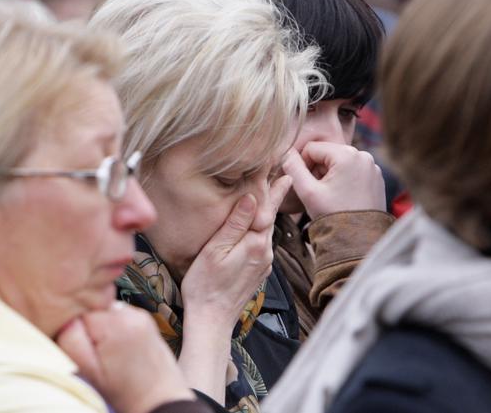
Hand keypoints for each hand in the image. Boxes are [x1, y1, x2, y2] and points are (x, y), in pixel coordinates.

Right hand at [57, 303, 193, 412]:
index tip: (88, 353)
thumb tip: (67, 319)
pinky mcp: (145, 319)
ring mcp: (140, 314)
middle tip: (101, 356)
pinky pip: (118, 316)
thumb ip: (72, 341)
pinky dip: (115, 329)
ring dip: (103, 329)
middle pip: (93, 309)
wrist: (158, 398)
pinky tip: (121, 348)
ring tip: (112, 354)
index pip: (79, 313)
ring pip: (104, 312)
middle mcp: (131, 313)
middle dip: (91, 330)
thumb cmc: (124, 391)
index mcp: (116, 324)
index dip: (77, 333)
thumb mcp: (90, 372)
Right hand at [180, 175, 291, 327]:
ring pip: (266, 232)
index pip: (268, 209)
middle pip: (270, 218)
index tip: (285, 171)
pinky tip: (255, 226)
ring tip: (269, 195)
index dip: (274, 189)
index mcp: (255, 244)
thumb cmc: (205, 285)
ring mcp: (263, 264)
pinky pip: (261, 244)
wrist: (211, 320)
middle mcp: (265, 253)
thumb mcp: (215, 250)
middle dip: (274, 197)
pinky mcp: (257, 272)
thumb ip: (234, 224)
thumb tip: (251, 198)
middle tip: (283, 176)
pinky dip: (260, 230)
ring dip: (267, 213)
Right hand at [282, 142, 385, 219]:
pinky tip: (340, 197)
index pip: (312, 148)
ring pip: (339, 162)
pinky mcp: (376, 178)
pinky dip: (343, 180)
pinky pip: (352, 170)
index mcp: (347, 154)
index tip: (304, 184)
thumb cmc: (333, 215)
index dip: (302, 164)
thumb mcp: (307, 191)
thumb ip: (293, 168)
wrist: (359, 240)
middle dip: (317, 170)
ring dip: (329, 175)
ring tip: (328, 195)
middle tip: (316, 191)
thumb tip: (285, 153)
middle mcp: (363, 155)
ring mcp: (372, 167)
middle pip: (327, 154)